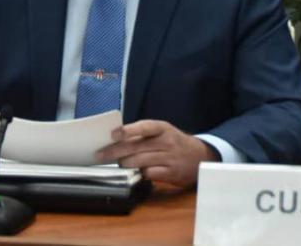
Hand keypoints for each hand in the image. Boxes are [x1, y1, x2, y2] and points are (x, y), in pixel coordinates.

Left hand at [97, 119, 218, 187]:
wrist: (199, 156)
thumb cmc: (174, 142)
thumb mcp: (162, 132)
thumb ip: (143, 134)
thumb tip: (116, 139)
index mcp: (162, 128)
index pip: (144, 126)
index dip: (128, 130)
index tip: (113, 134)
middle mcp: (166, 141)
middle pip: (136, 146)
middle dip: (115, 151)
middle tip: (100, 155)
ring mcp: (169, 157)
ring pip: (139, 161)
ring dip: (125, 163)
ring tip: (118, 163)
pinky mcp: (171, 173)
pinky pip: (149, 174)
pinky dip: (140, 173)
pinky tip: (137, 172)